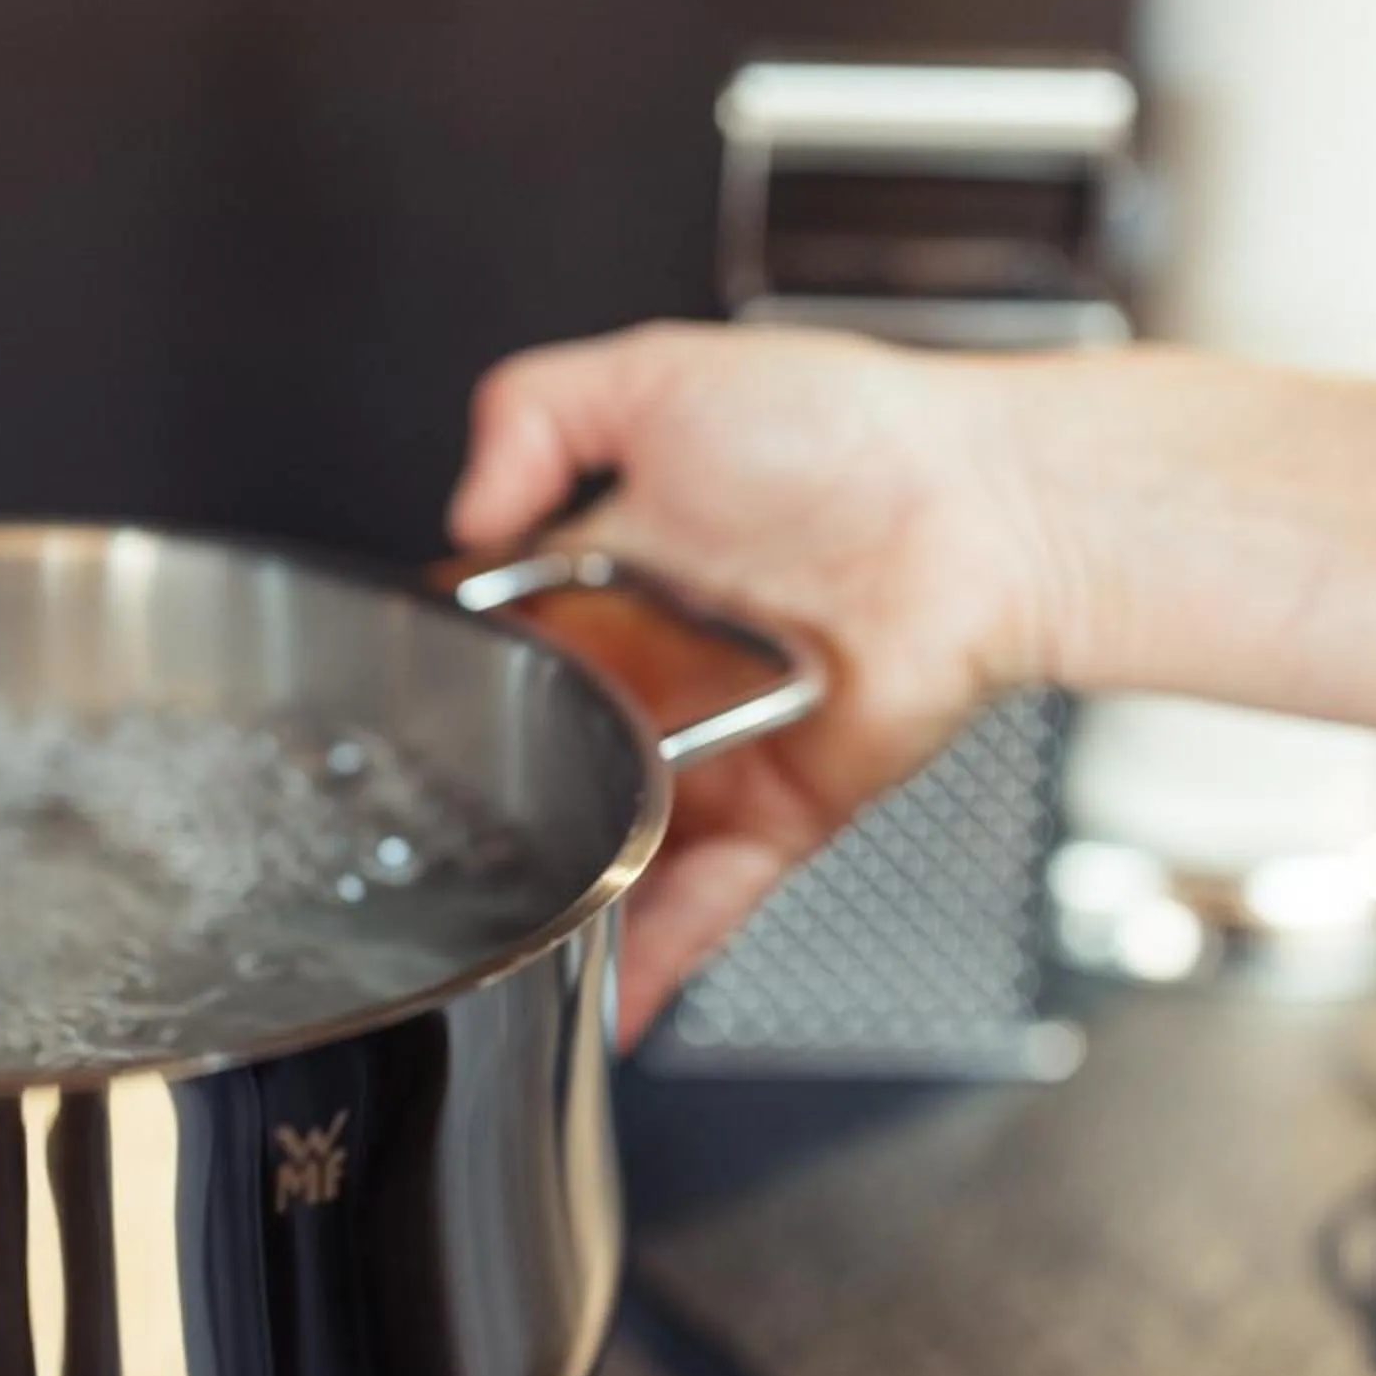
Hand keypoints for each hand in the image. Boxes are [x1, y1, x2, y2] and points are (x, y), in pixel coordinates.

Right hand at [454, 322, 1082, 1038]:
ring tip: (499, 962)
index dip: (449, 698)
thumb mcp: (656, 374)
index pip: (500, 657)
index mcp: (607, 581)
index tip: (391, 743)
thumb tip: (464, 511)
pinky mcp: (782, 809)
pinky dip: (658, 956)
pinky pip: (708, 896)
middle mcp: (654, 679)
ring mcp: (714, 754)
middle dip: (493, 828)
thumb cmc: (850, 432)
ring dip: (565, 910)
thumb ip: (532, 411)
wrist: (985, 508)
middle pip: (545, 772)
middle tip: (434, 869)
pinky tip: (604, 1001)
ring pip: (616, 852)